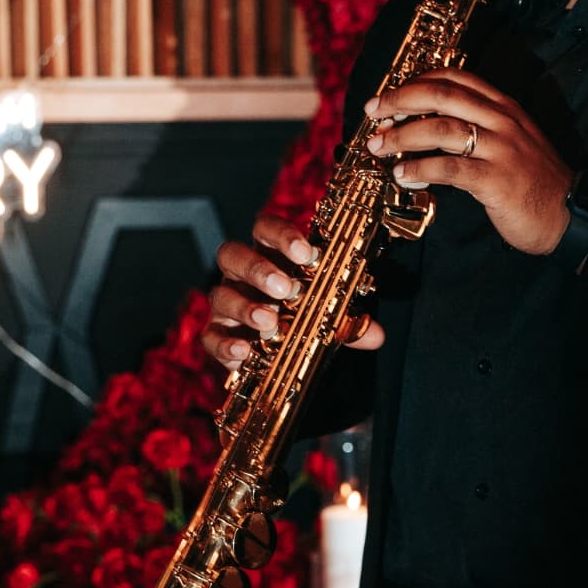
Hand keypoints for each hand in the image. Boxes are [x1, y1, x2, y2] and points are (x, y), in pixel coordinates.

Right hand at [203, 212, 385, 369]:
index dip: (282, 236)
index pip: (265, 229)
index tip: (307, 253)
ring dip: (245, 306)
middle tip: (286, 289)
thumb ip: (349, 324)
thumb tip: (376, 335)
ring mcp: (226, 304)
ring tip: (270, 322)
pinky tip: (246, 351)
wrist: (277, 357)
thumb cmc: (301, 321)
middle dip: (258, 269)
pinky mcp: (217, 335)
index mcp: (270, 257)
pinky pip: (211, 336)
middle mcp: (242, 276)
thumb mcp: (329, 318)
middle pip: (232, 254)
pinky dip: (227, 343)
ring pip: (220, 294)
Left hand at [365, 68, 572, 255]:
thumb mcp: (511, 141)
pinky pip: (449, 168)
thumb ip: (479, 126)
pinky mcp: (496, 180)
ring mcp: (500, 149)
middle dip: (400, 100)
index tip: (389, 94)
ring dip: (402, 135)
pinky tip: (402, 175)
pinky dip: (420, 169)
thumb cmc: (533, 182)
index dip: (416, 81)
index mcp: (503, 107)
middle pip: (441, 96)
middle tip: (374, 112)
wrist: (570, 214)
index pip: (455, 78)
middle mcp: (502, 121)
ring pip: (440, 129)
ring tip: (378, 146)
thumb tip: (426, 125)